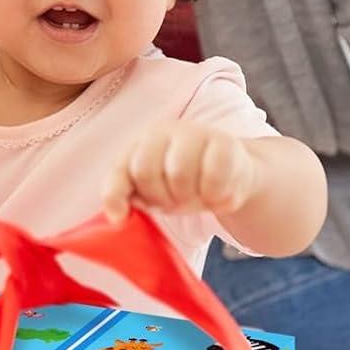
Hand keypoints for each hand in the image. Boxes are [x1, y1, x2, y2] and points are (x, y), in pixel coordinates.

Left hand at [102, 122, 261, 225]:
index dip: (116, 196)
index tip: (120, 218)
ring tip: (197, 198)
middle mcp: (163, 132)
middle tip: (175, 204)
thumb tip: (117, 217)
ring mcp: (194, 133)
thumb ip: (129, 199)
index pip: (119, 170)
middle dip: (160, 198)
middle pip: (146, 172)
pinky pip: (213, 178)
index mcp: (140, 144)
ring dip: (188, 199)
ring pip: (178, 174)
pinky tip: (218, 197)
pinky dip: (215, 198)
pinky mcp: (225, 142)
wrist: (234, 175)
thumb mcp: (153, 193)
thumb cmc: (185, 185)